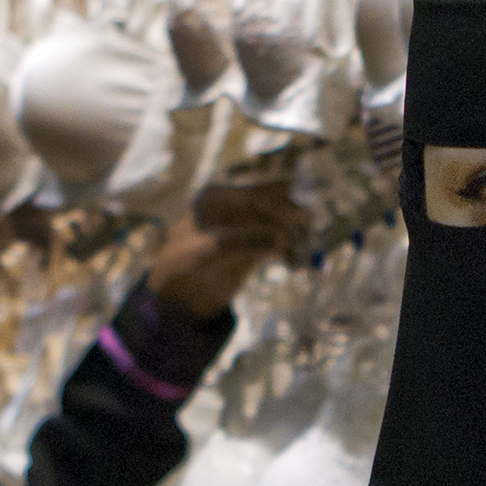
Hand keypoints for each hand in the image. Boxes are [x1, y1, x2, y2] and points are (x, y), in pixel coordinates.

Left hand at [142, 175, 306, 318]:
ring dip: (295, 237)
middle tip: (311, 228)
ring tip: (306, 252)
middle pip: (275, 205)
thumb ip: (245, 241)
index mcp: (219, 197)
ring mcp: (246, 227)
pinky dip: (289, 254)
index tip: (309, 198)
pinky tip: (297, 264)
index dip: (284, 195)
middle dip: (295, 215)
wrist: (173, 294)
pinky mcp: (253, 248)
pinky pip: (278, 246)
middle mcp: (236, 208)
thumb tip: (284, 238)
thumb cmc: (179, 263)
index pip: (258, 191)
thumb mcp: (208, 250)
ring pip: (280, 226)